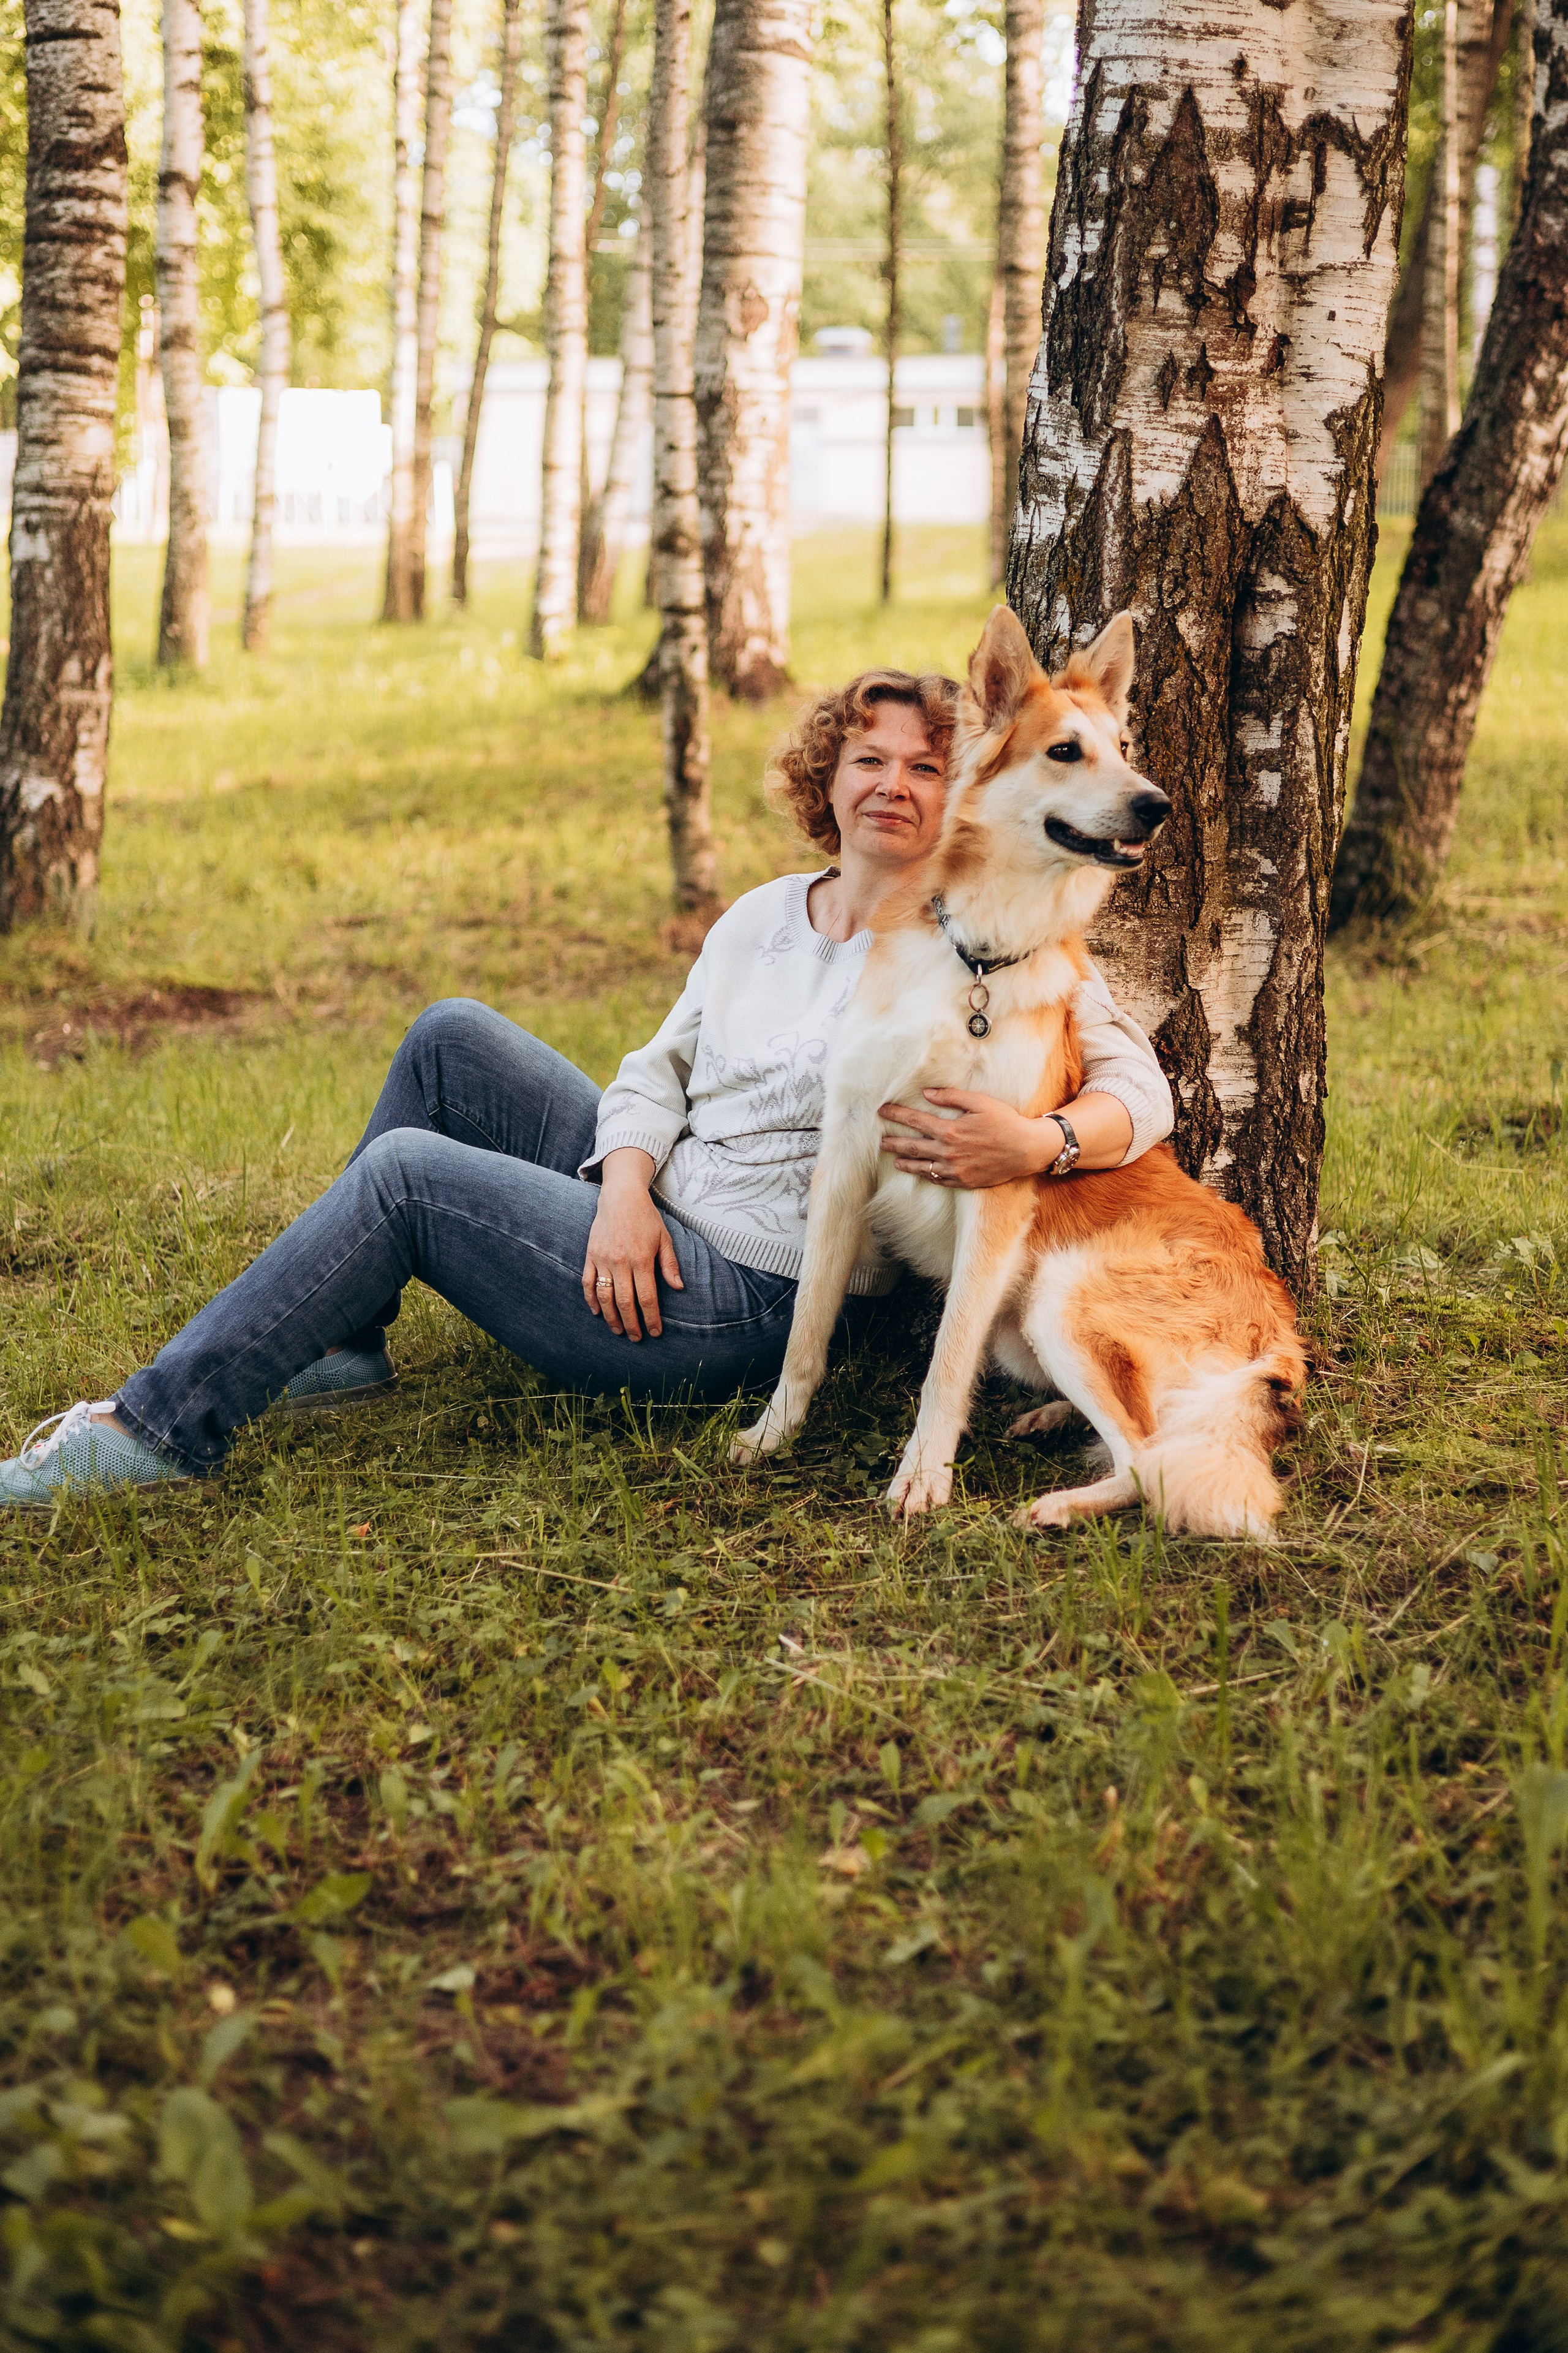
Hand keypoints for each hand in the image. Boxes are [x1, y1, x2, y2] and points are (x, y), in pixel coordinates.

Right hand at [583, 1152, 683, 1338]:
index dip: (651, 1318)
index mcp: (642, 1259)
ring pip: (605, 1296)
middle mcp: (621, 1261)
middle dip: (632, 1324)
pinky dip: (591, 1300)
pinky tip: (598, 1313)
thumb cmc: (646, 1218)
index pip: (647, 1297)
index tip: (655, 1332)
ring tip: (619, 1331)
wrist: (621, 1197)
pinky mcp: (591, 1255)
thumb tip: (679, 1288)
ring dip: (612, 1317)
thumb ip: (669, 1264)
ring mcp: (603, 1259)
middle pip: (625, 1302)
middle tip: (637, 1338)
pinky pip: (588, 1283)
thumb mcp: (664, 1238)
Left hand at [878, 1089, 1059, 1188]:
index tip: (882, 1111)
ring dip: (906, 1163)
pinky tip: (921, 1172)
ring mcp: (955, 1169)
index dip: (896, 1115)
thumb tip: (926, 1093)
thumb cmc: (1005, 1122)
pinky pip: (939, 1180)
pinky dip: (927, 1175)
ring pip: (923, 1167)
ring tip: (895, 1160)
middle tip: (881, 1141)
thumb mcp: (980, 1102)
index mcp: (949, 1130)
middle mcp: (948, 1152)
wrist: (1026, 1149)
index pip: (914, 1121)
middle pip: (912, 1146)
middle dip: (894, 1142)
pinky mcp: (964, 1181)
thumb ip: (951, 1097)